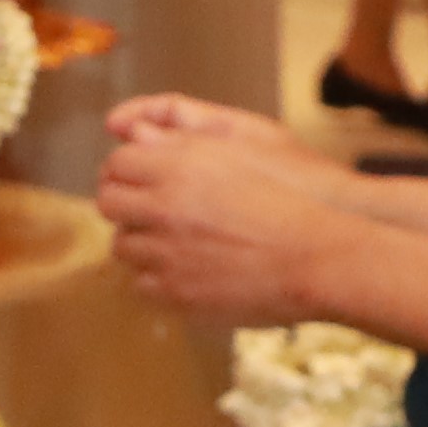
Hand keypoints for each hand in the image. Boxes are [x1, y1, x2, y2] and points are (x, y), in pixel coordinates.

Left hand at [92, 101, 364, 322]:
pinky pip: (140, 285)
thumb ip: (181, 139)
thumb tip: (135, 134)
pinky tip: (183, 271)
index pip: (118, 163)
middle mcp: (165, 207)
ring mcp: (166, 253)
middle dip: (124, 206)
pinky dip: (156, 279)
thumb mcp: (241, 148)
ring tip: (170, 243)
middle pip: (109, 204)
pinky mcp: (175, 292)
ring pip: (122, 246)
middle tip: (146, 211)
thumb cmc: (289, 198)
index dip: (125, 171)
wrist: (318, 257)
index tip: (137, 179)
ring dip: (140, 242)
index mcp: (179, 166)